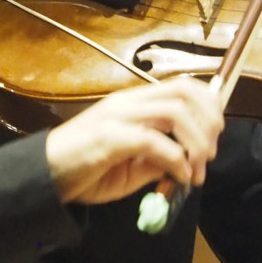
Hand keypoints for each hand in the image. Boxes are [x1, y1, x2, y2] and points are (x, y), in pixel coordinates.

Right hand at [44, 76, 224, 204]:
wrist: (44, 175)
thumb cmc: (85, 169)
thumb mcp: (131, 164)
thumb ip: (158, 157)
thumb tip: (188, 161)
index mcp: (135, 103)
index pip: (183, 85)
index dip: (209, 103)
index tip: (217, 133)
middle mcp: (129, 102)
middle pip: (184, 92)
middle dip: (209, 120)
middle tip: (211, 153)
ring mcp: (118, 116)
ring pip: (174, 112)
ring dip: (196, 142)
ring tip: (198, 170)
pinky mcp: (108, 136)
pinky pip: (152, 140)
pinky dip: (175, 160)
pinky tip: (180, 177)